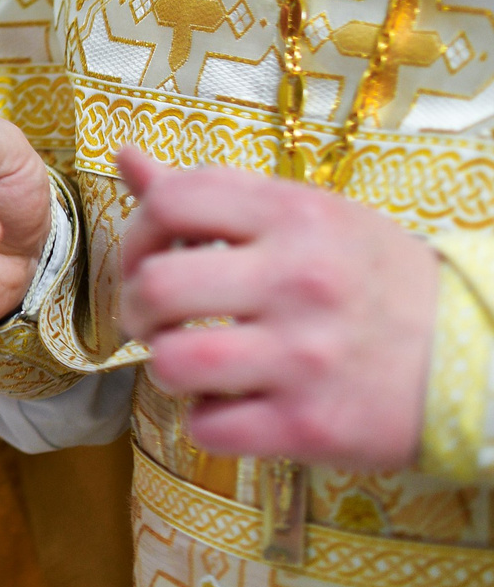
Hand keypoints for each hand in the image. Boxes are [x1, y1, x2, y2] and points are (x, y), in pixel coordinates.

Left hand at [116, 147, 438, 468]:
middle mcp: (299, 281)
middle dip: (137, 309)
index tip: (148, 258)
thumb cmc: (375, 282)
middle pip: (155, 288)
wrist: (477, 359)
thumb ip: (214, 193)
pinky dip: (208, 421)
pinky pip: (208, 427)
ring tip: (196, 363)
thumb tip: (126, 159)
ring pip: (172, 363)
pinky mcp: (309, 426)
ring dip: (169, 368)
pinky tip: (235, 405)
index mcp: (296, 217)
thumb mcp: (309, 217)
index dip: (137, 233)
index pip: (171, 202)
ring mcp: (304, 356)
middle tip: (158, 320)